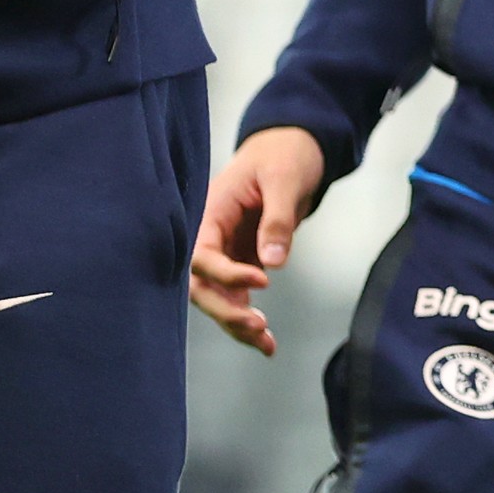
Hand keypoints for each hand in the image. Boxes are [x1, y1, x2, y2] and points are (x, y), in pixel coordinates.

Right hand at [189, 127, 329, 355]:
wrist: (292, 148)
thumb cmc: (284, 155)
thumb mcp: (284, 179)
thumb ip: (277, 219)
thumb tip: (273, 264)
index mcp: (209, 211)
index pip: (203, 254)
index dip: (227, 272)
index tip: (261, 280)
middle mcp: (209, 234)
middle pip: (200, 284)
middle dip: (225, 309)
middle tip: (258, 325)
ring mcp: (223, 250)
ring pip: (217, 296)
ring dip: (236, 323)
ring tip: (266, 345)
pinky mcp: (239, 261)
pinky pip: (236, 296)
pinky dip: (248, 318)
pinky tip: (267, 343)